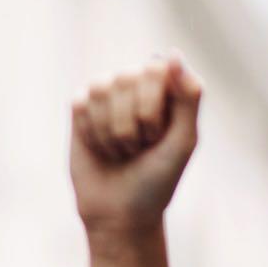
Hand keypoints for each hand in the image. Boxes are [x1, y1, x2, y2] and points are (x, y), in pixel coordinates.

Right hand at [69, 56, 203, 244]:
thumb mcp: (184, 141)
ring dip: (111, 131)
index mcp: (166, 88)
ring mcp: (106, 95)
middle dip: (132, 123)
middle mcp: (135, 84)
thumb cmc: (158, 179)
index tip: (158, 136)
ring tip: (121, 149)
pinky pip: (80, 104)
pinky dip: (92, 134)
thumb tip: (171, 53)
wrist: (120, 213)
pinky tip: (100, 148)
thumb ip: (188, 96)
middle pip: (125, 78)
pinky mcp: (79, 108)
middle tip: (140, 147)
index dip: (152, 107)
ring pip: (100, 90)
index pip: (154, 69)